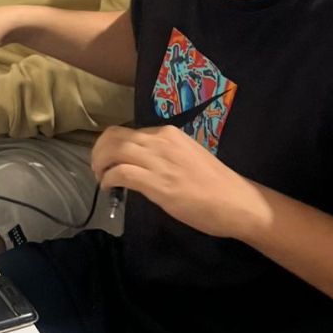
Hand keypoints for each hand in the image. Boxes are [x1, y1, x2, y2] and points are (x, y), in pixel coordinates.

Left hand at [91, 125, 268, 239]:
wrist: (236, 201)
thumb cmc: (214, 183)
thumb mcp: (185, 156)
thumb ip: (162, 154)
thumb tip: (139, 162)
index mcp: (167, 133)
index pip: (128, 131)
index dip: (111, 144)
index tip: (108, 158)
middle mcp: (160, 141)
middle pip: (114, 136)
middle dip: (99, 151)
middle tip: (96, 167)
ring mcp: (158, 161)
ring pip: (113, 150)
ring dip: (99, 163)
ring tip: (100, 177)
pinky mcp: (157, 183)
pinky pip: (120, 173)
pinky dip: (108, 179)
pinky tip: (108, 187)